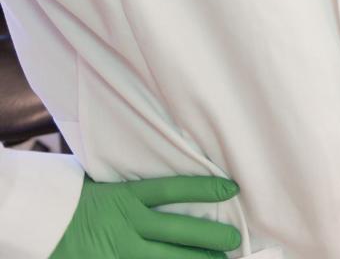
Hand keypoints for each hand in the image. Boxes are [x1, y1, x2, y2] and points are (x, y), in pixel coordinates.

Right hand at [51, 175, 241, 258]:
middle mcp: (125, 224)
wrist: (33, 219)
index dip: (204, 189)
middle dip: (211, 236)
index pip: (173, 189)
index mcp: (123, 197)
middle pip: (179, 230)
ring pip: (166, 258)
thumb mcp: (100, 181)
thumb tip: (162, 161)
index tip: (231, 189)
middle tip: (235, 240)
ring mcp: (117, 250)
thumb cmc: (68, 197)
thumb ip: (130, 180)